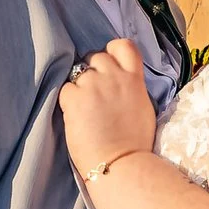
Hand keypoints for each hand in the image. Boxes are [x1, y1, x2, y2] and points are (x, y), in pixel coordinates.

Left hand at [60, 38, 156, 184]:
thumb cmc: (135, 143)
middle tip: (94, 95)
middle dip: (93, 71)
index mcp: (134, 78)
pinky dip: (68, 102)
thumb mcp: (143, 107)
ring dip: (79, 88)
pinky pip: (65, 90)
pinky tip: (76, 118)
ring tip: (85, 111)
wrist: (121, 163)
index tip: (109, 63)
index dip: (112, 51)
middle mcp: (113, 75)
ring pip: (78, 74)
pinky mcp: (74, 97)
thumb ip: (132, 87)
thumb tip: (121, 83)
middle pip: (96, 57)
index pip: (123, 45)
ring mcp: (92, 85)